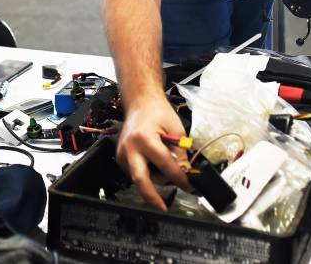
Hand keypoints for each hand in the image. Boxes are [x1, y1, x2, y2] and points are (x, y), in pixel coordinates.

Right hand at [116, 93, 190, 210]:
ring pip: (139, 177)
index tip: (189, 186)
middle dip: (152, 196)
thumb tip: (185, 173)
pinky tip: (153, 160)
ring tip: (164, 162)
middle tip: (163, 207)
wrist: (140, 103)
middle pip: (140, 179)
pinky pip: (135, 172)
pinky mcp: (120, 157)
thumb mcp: (176, 130)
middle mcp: (130, 148)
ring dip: (154, 178)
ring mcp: (122, 153)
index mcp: (145, 139)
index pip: (165, 165)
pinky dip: (147, 171)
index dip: (180, 178)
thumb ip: (180, 153)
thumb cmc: (158, 112)